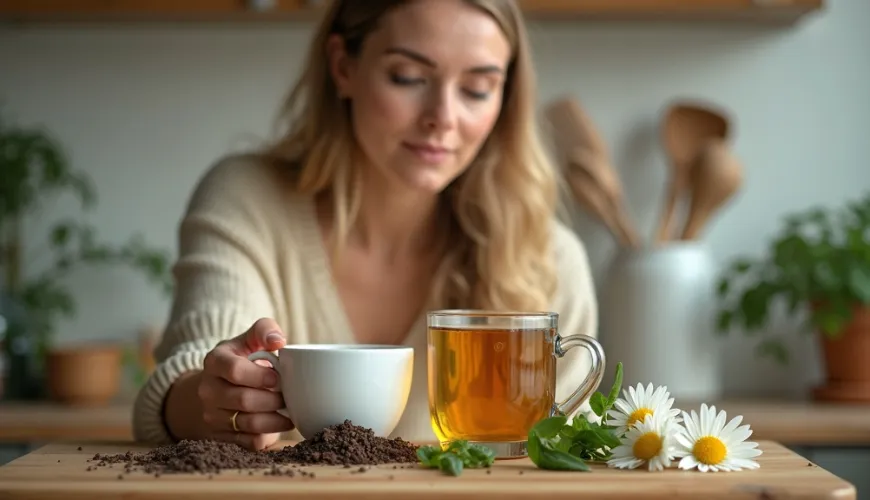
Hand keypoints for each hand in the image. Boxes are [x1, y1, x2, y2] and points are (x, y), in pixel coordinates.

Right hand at [198, 318, 293, 449]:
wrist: (218, 387)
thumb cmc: (243, 359)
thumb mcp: (249, 339)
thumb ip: (264, 330)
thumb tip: (279, 340)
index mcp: (215, 361)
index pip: (234, 370)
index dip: (261, 376)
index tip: (277, 378)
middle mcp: (208, 390)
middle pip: (244, 400)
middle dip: (273, 399)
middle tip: (288, 397)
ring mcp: (212, 415)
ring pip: (248, 424)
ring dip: (275, 420)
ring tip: (289, 412)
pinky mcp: (221, 437)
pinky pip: (249, 442)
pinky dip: (268, 435)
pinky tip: (277, 424)